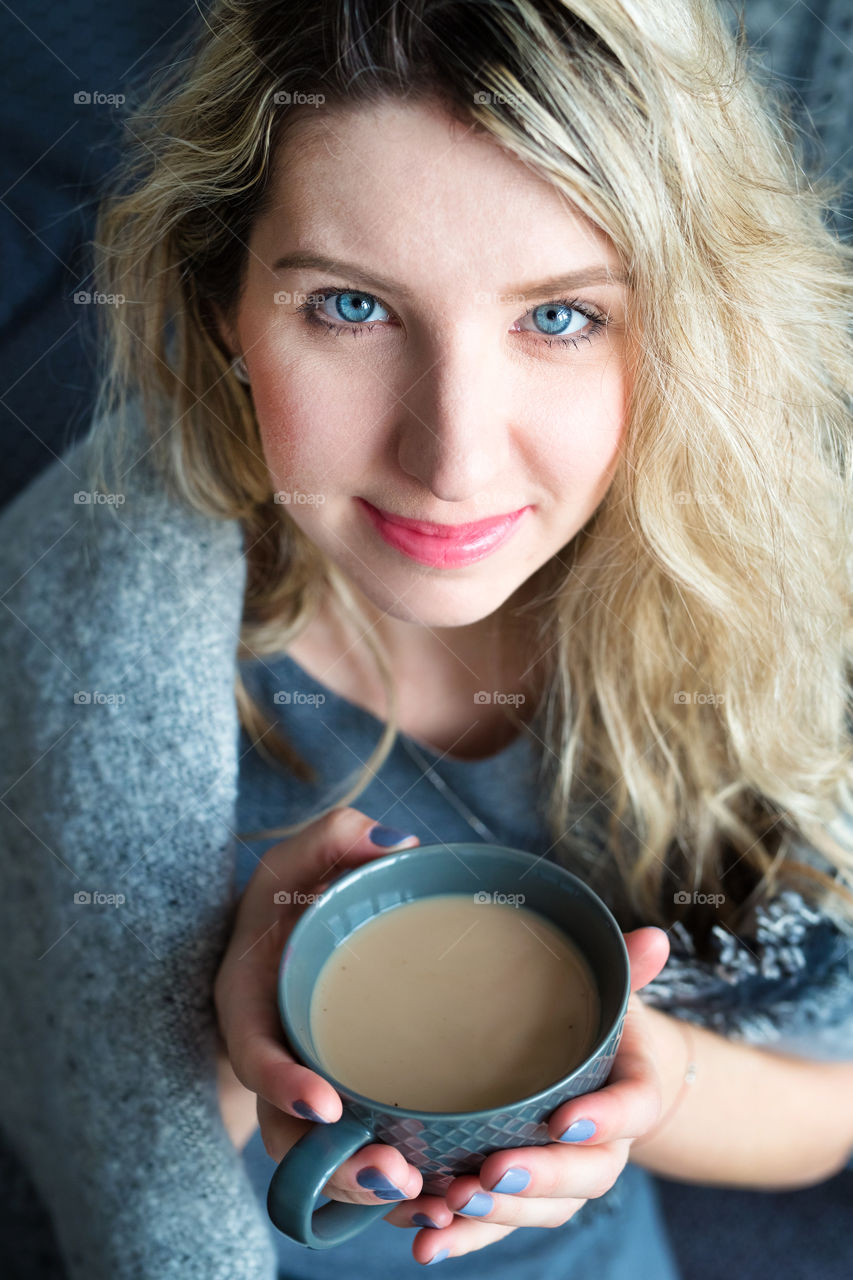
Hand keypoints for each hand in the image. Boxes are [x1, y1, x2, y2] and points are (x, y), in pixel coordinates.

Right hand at [213, 807, 425, 1203]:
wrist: (279, 947)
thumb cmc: (289, 900)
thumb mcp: (298, 859)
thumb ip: (335, 837)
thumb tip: (399, 842)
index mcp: (248, 1004)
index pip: (255, 1053)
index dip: (284, 1086)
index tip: (328, 1107)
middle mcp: (269, 1060)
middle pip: (290, 1134)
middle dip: (339, 1166)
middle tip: (399, 1177)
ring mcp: (299, 1091)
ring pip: (323, 1162)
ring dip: (370, 1187)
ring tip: (431, 1194)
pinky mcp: (336, 1108)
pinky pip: (353, 1157)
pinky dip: (391, 1179)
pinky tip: (442, 1189)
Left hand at [381, 927, 670, 1265]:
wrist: (610, 1073)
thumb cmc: (606, 1028)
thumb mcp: (615, 994)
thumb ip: (627, 968)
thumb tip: (653, 937)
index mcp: (633, 1093)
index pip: (631, 1109)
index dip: (603, 1120)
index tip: (564, 1120)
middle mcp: (605, 1147)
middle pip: (584, 1176)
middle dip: (538, 1179)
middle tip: (492, 1174)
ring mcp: (567, 1177)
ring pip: (543, 1209)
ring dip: (496, 1217)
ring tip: (448, 1207)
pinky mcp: (528, 1196)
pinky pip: (502, 1228)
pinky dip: (464, 1239)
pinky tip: (423, 1240)